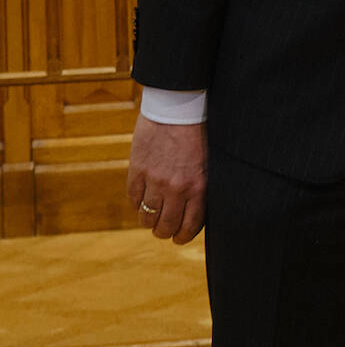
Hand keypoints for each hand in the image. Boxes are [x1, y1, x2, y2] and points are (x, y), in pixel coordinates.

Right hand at [126, 115, 207, 243]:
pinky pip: (133, 199)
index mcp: (199, 186)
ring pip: (146, 217)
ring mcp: (154, 180)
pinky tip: (142, 200)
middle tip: (164, 230)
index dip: (183, 236)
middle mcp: (177, 188)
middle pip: (165, 226)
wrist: (178, 109)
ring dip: (149, 221)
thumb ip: (202, 187)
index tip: (179, 237)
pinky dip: (137, 203)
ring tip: (152, 217)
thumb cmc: (200, 134)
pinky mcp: (137, 171)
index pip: (189, 225)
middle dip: (165, 232)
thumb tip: (196, 211)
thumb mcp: (209, 163)